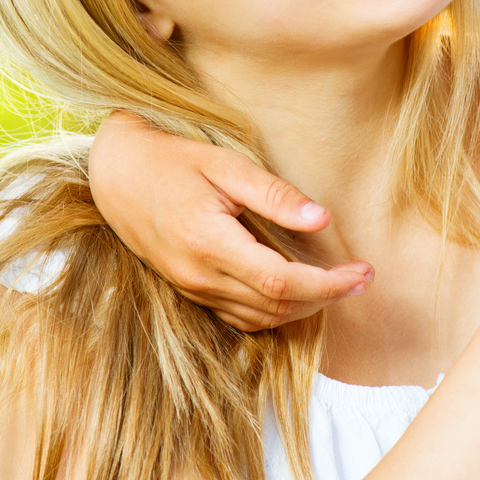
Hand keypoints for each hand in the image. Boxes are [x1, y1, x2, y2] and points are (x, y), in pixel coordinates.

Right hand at [87, 113, 372, 330]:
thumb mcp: (225, 164)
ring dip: (303, 308)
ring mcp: (192, 288)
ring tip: (337, 284)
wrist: (116, 174)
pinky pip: (240, 316)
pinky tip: (296, 291)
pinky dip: (274, 311)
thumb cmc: (173, 161)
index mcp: (209, 242)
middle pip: (276, 306)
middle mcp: (199, 275)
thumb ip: (273, 194)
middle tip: (361, 278)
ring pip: (260, 318)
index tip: (363, 272)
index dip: (328, 284)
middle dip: (326, 297)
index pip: (281, 281)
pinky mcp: (190, 290)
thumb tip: (321, 219)